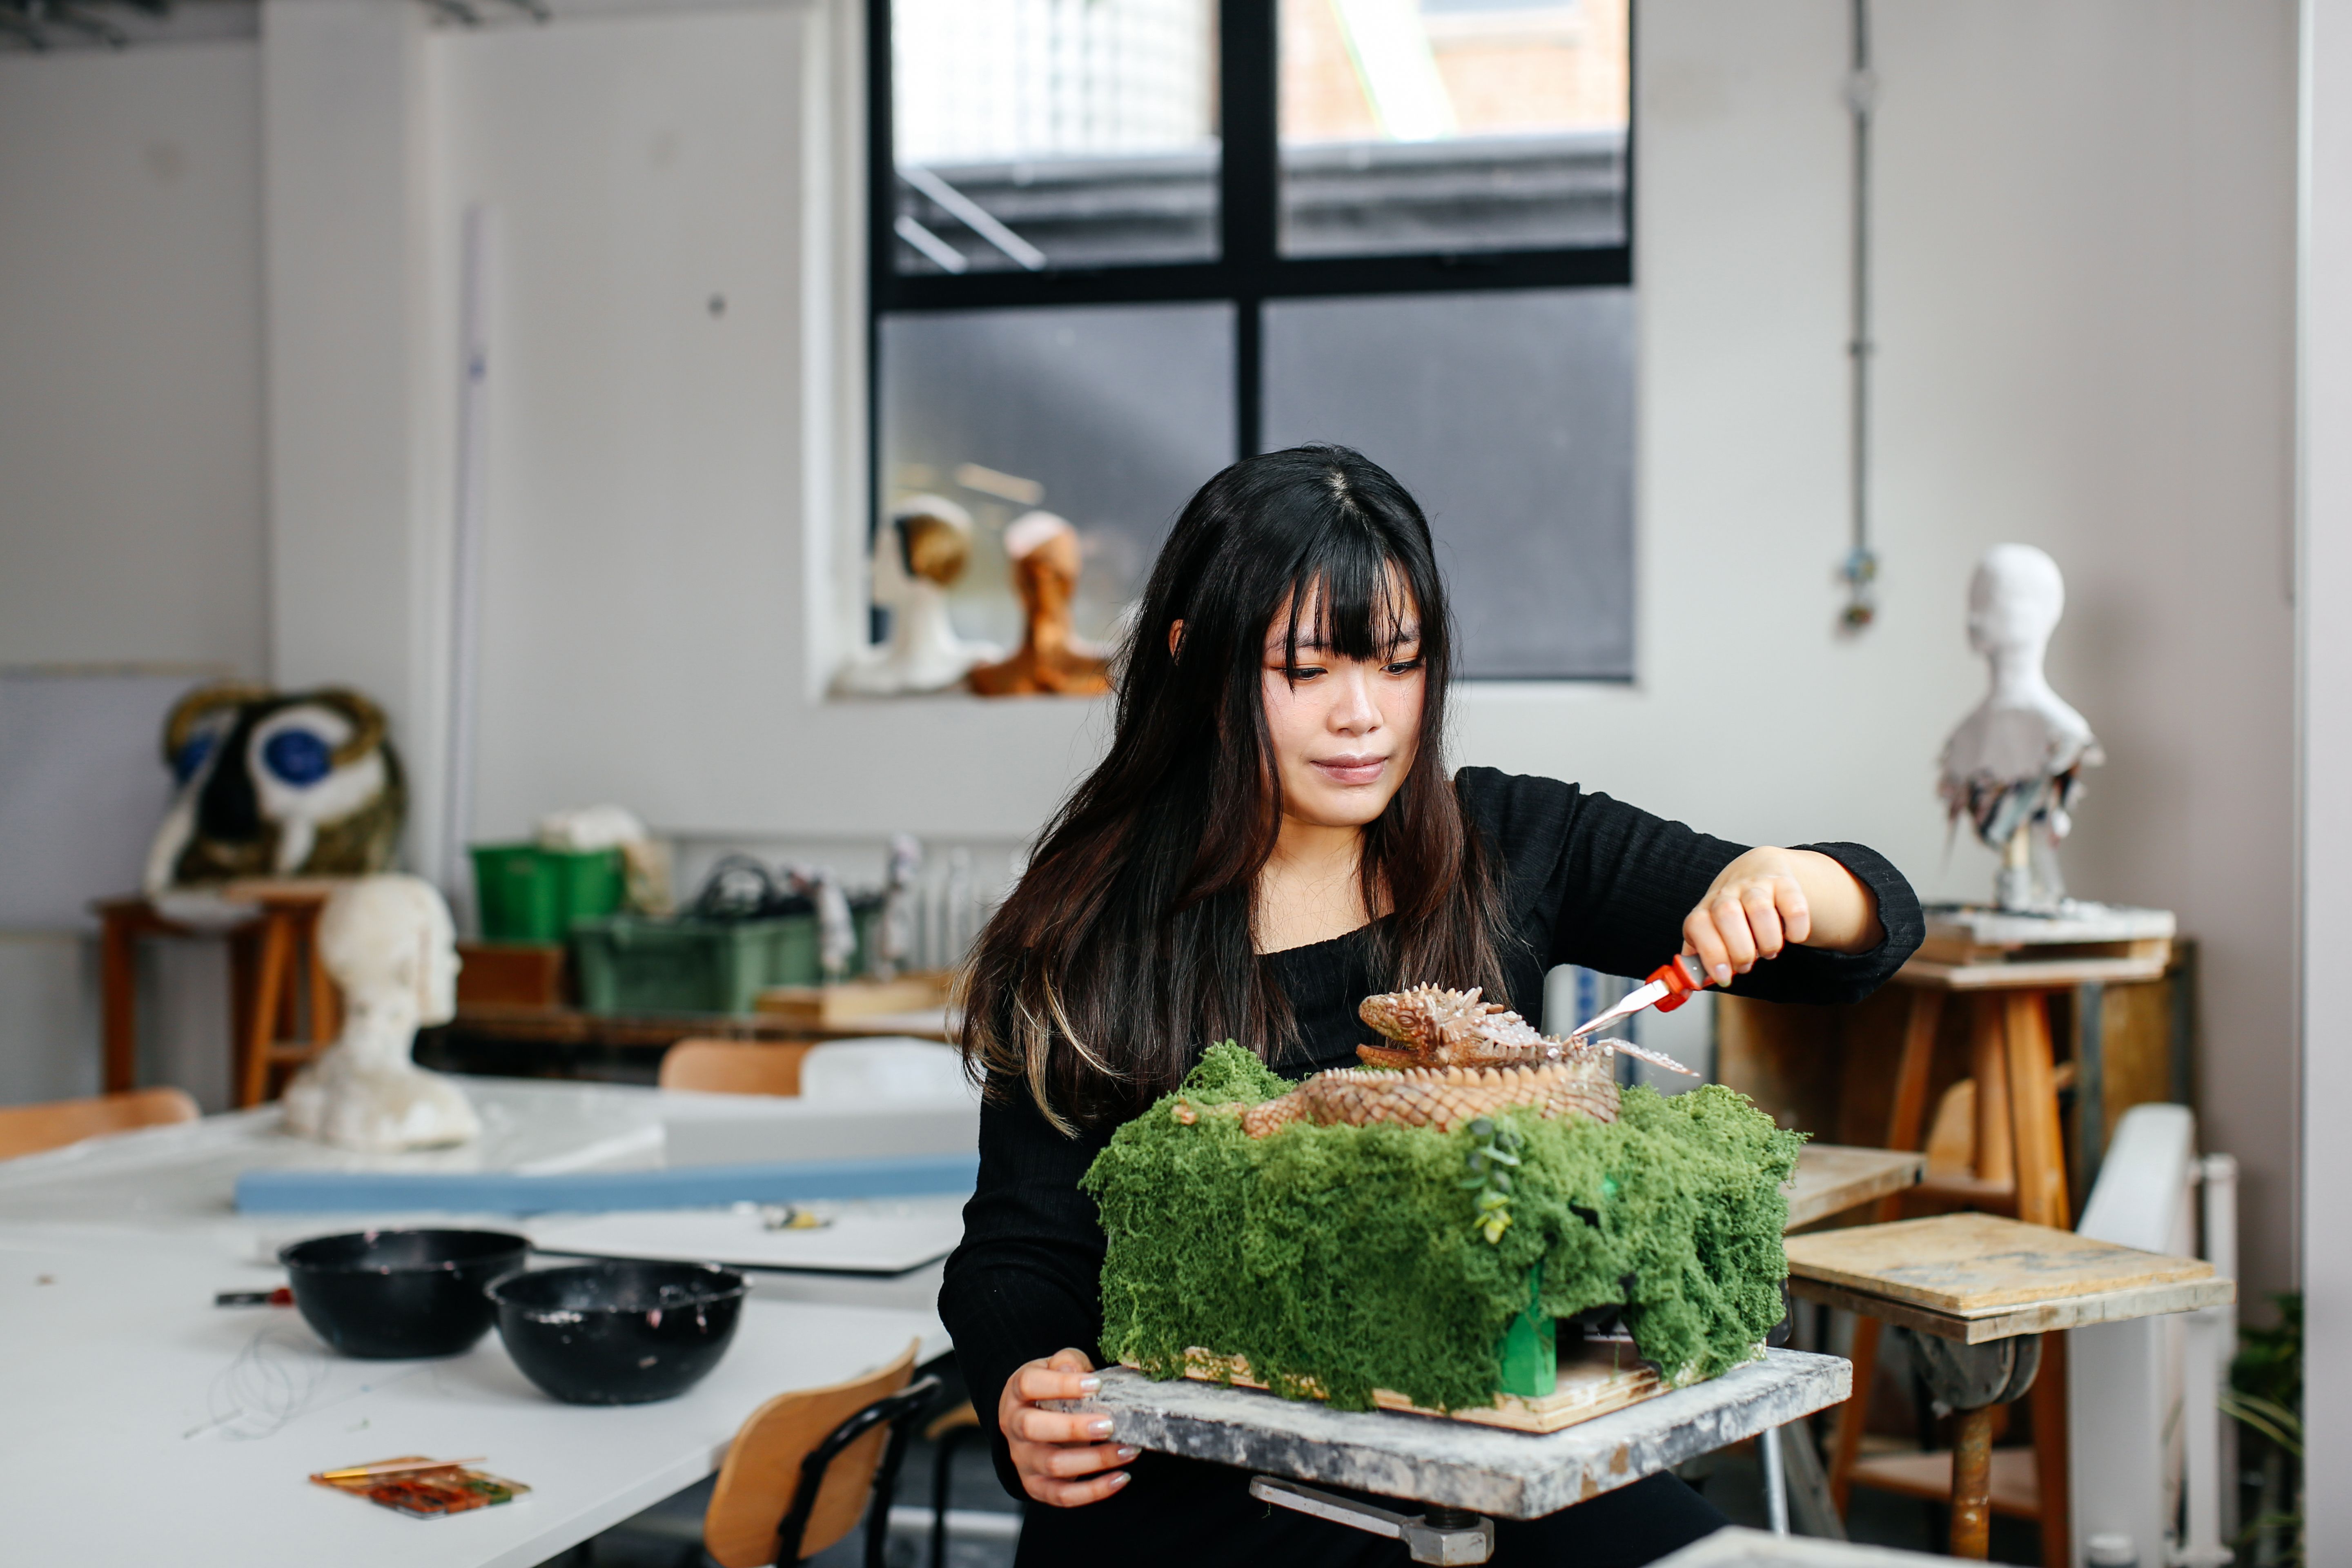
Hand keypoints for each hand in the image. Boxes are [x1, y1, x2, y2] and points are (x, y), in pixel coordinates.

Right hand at [998, 1348, 1137, 1507]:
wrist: (1031, 1420)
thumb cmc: (1051, 1391)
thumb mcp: (1056, 1367)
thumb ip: (1067, 1363)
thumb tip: (1073, 1370)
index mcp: (1017, 1393)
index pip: (1030, 1385)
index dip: (1061, 1385)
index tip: (1095, 1385)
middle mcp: (1014, 1427)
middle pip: (1034, 1428)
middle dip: (1073, 1428)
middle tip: (1109, 1424)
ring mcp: (1024, 1459)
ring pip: (1053, 1465)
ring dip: (1095, 1460)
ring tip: (1129, 1449)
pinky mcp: (1037, 1486)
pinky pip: (1063, 1495)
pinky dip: (1094, 1491)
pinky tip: (1121, 1478)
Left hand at [1683, 848, 1814, 984]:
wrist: (1758, 868)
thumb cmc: (1732, 914)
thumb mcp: (1711, 932)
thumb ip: (1700, 960)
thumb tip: (1686, 988)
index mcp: (1706, 909)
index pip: (1697, 925)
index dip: (1710, 954)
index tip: (1725, 977)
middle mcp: (1727, 893)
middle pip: (1726, 914)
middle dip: (1740, 950)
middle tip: (1747, 965)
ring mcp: (1755, 885)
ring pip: (1759, 908)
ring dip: (1767, 940)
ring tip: (1769, 952)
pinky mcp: (1784, 882)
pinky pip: (1793, 903)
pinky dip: (1796, 927)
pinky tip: (1793, 937)